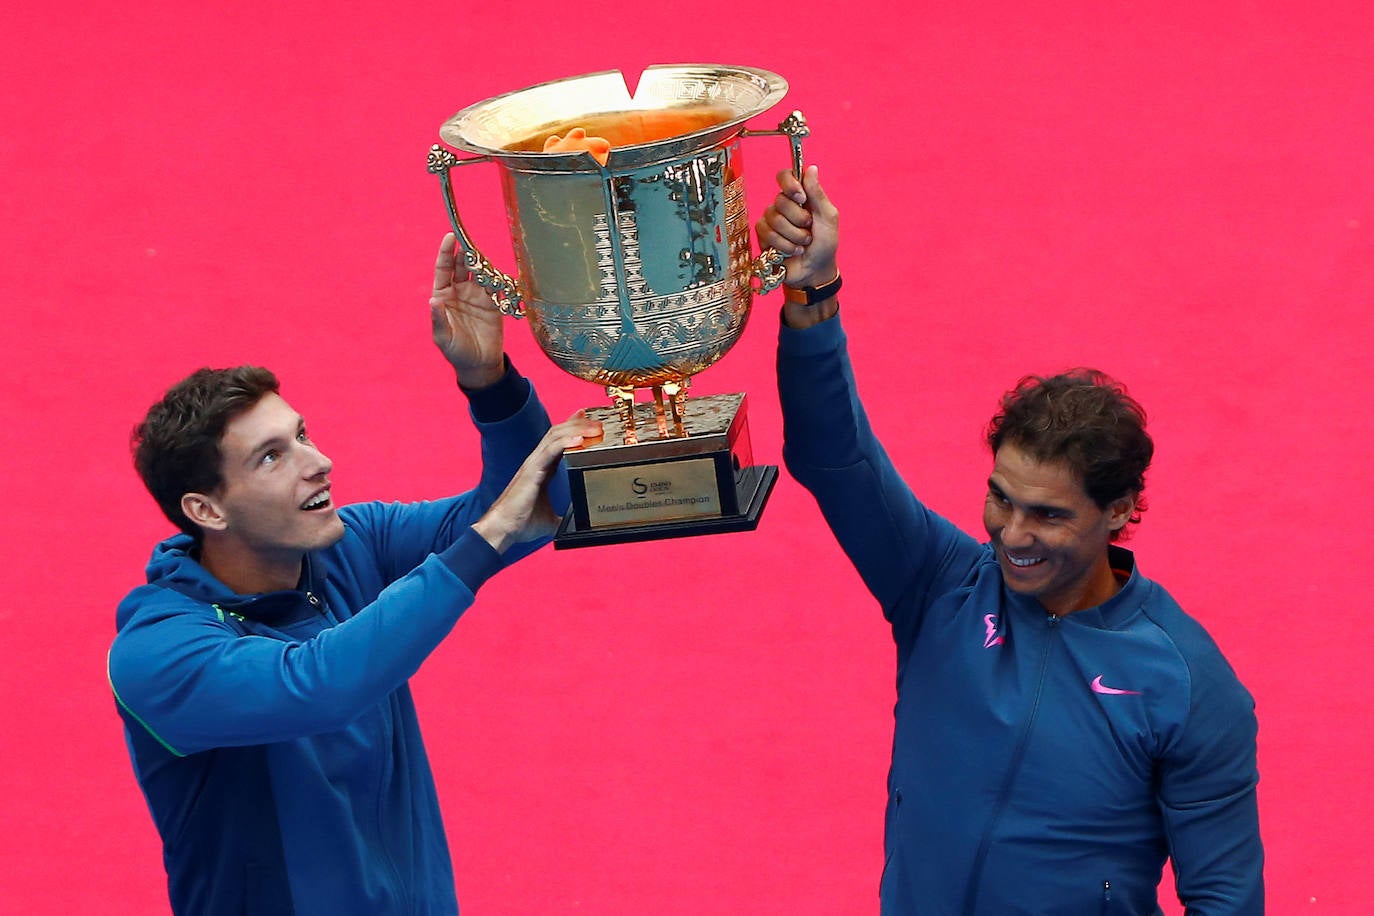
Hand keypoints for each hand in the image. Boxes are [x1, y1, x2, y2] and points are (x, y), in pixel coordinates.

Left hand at [430, 233, 505, 387]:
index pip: (444, 269)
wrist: (479, 364)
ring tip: (484, 260)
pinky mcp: (494, 302)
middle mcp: (460, 291)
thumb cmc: (456, 351)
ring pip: (480, 272)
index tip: (450, 237)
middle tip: (471, 244)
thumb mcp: (443, 337)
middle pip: (462, 265)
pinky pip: (496, 285)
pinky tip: (497, 275)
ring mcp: (478, 295)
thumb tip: (432, 301)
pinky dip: (497, 278)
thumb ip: (438, 319)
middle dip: (466, 253)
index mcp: (443, 295)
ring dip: (482, 264)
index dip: (446, 252)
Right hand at [471, 412, 603, 552]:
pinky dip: (565, 442)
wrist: (504, 529)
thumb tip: (575, 527)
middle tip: (599, 421)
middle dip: (580, 424)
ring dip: (577, 429)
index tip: (588, 420)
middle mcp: (537, 462)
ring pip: (556, 436)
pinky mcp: (532, 470)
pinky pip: (550, 450)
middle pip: (559, 433)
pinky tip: (580, 439)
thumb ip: (563, 519)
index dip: (573, 428)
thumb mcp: (550, 521)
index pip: (559, 442)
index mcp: (542, 469)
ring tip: (596, 428)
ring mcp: (534, 464)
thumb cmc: (521, 523)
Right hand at [756, 166, 840, 327]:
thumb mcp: (827, 217)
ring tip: (803, 244)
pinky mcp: (763, 237)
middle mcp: (784, 205)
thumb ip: (817, 194)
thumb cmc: (825, 244)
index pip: (785, 176)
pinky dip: (784, 245)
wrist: (815, 271)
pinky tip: (792, 251)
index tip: (801, 197)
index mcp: (800, 196)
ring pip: (774, 219)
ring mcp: (772, 221)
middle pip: (780, 200)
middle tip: (809, 229)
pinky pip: (766, 233)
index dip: (789, 184)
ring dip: (793, 235)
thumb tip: (811, 168)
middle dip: (798, 219)